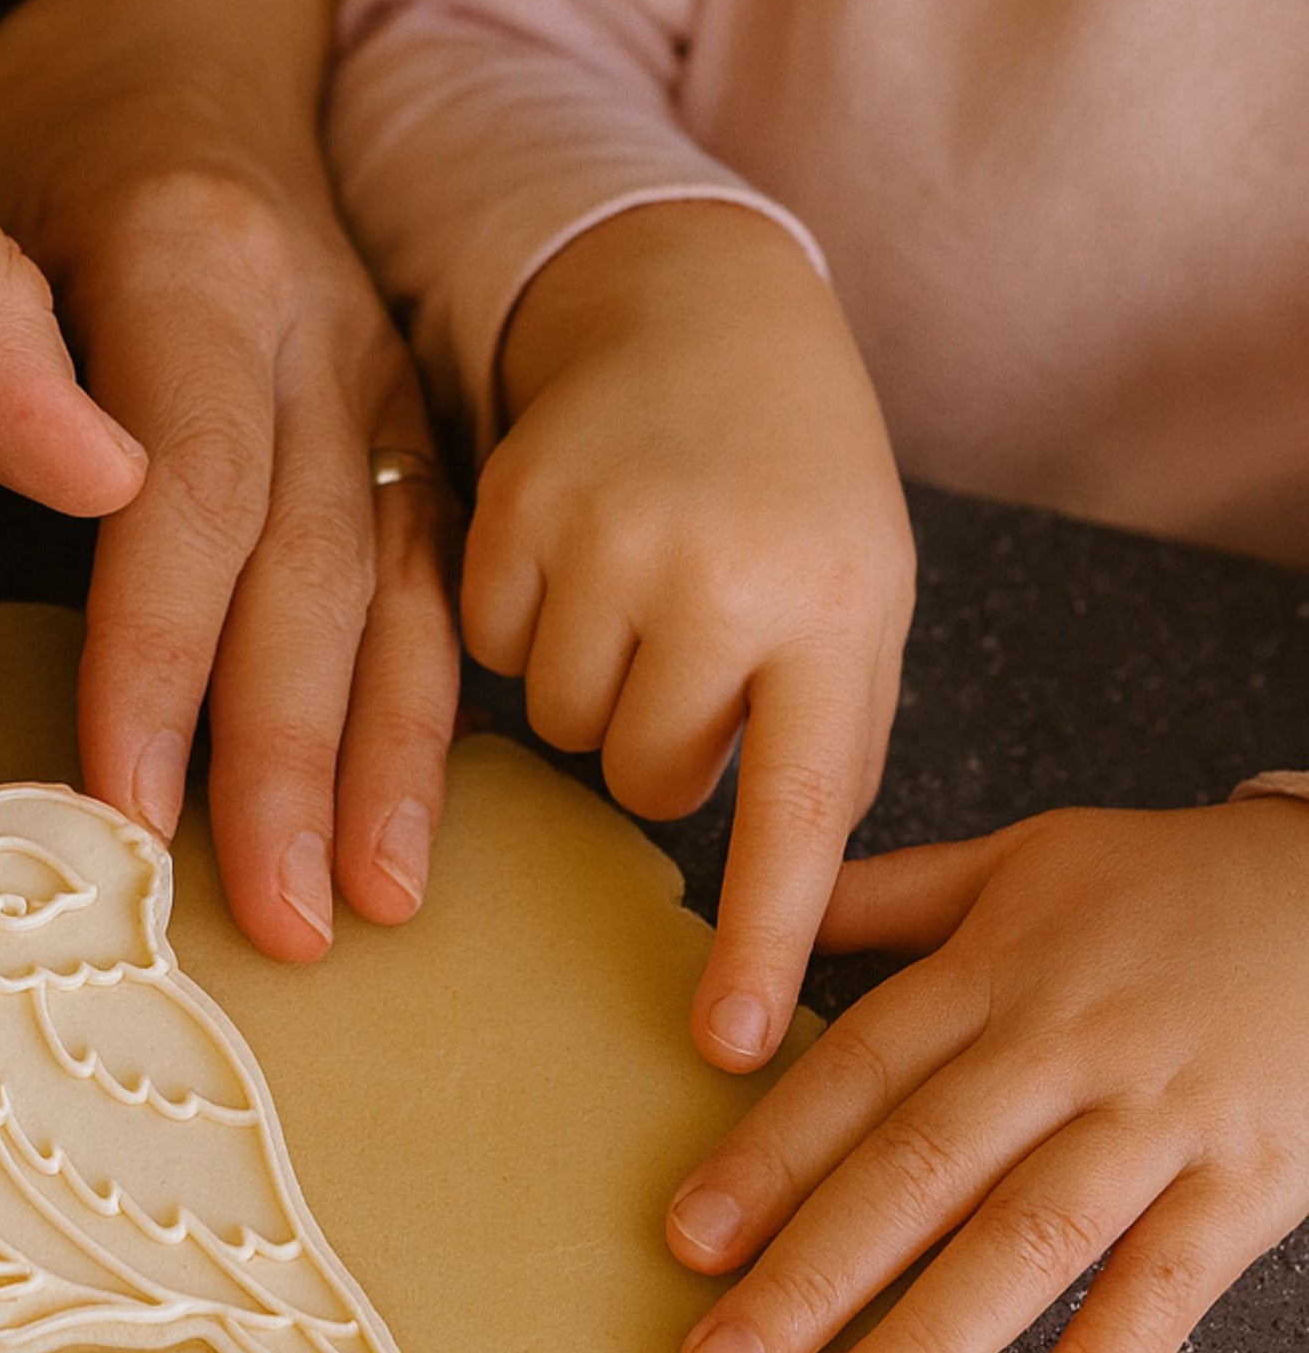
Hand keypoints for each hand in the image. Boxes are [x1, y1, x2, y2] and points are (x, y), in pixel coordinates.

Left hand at [0, 0, 460, 958]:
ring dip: (384, 768)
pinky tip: (409, 834)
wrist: (201, 50)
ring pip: (399, 594)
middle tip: (276, 916)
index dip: (162, 660)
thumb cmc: (58, 153)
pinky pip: (441, 593)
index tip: (128, 806)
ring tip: (369, 906)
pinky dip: (425, 725)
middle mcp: (317, 336)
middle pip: (312, 570)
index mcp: (195, 266)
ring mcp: (383, 395)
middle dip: (292, 758)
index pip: (189, 490)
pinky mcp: (416, 442)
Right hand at [468, 201, 913, 1069]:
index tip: (732, 1045)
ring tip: (634, 583)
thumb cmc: (794, 480)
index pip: (800, 810)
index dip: (763, 939)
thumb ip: (832, 728)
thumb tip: (789, 881)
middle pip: (647, 779)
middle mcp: (724, 574)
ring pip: (562, 728)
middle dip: (660, 739)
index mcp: (836, 609)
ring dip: (591, 684)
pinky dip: (524, 623)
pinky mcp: (515, 513)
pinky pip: (492, 653)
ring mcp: (610, 539)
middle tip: (689, 642)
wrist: (701, 307)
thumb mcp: (859, 593)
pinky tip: (573, 551)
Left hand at [665, 799, 1308, 1352]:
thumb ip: (887, 899)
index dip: (767, 1160)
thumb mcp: (1020, 862)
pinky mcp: (1253, 1182)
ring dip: (923, 1349)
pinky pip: (1165, 1289)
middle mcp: (1059, 1047)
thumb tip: (755, 926)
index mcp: (989, 974)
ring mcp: (1159, 1118)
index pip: (855, 1075)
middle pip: (917, 1171)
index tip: (686, 1244)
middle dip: (808, 1282)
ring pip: (1026, 1242)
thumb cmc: (1167, 887)